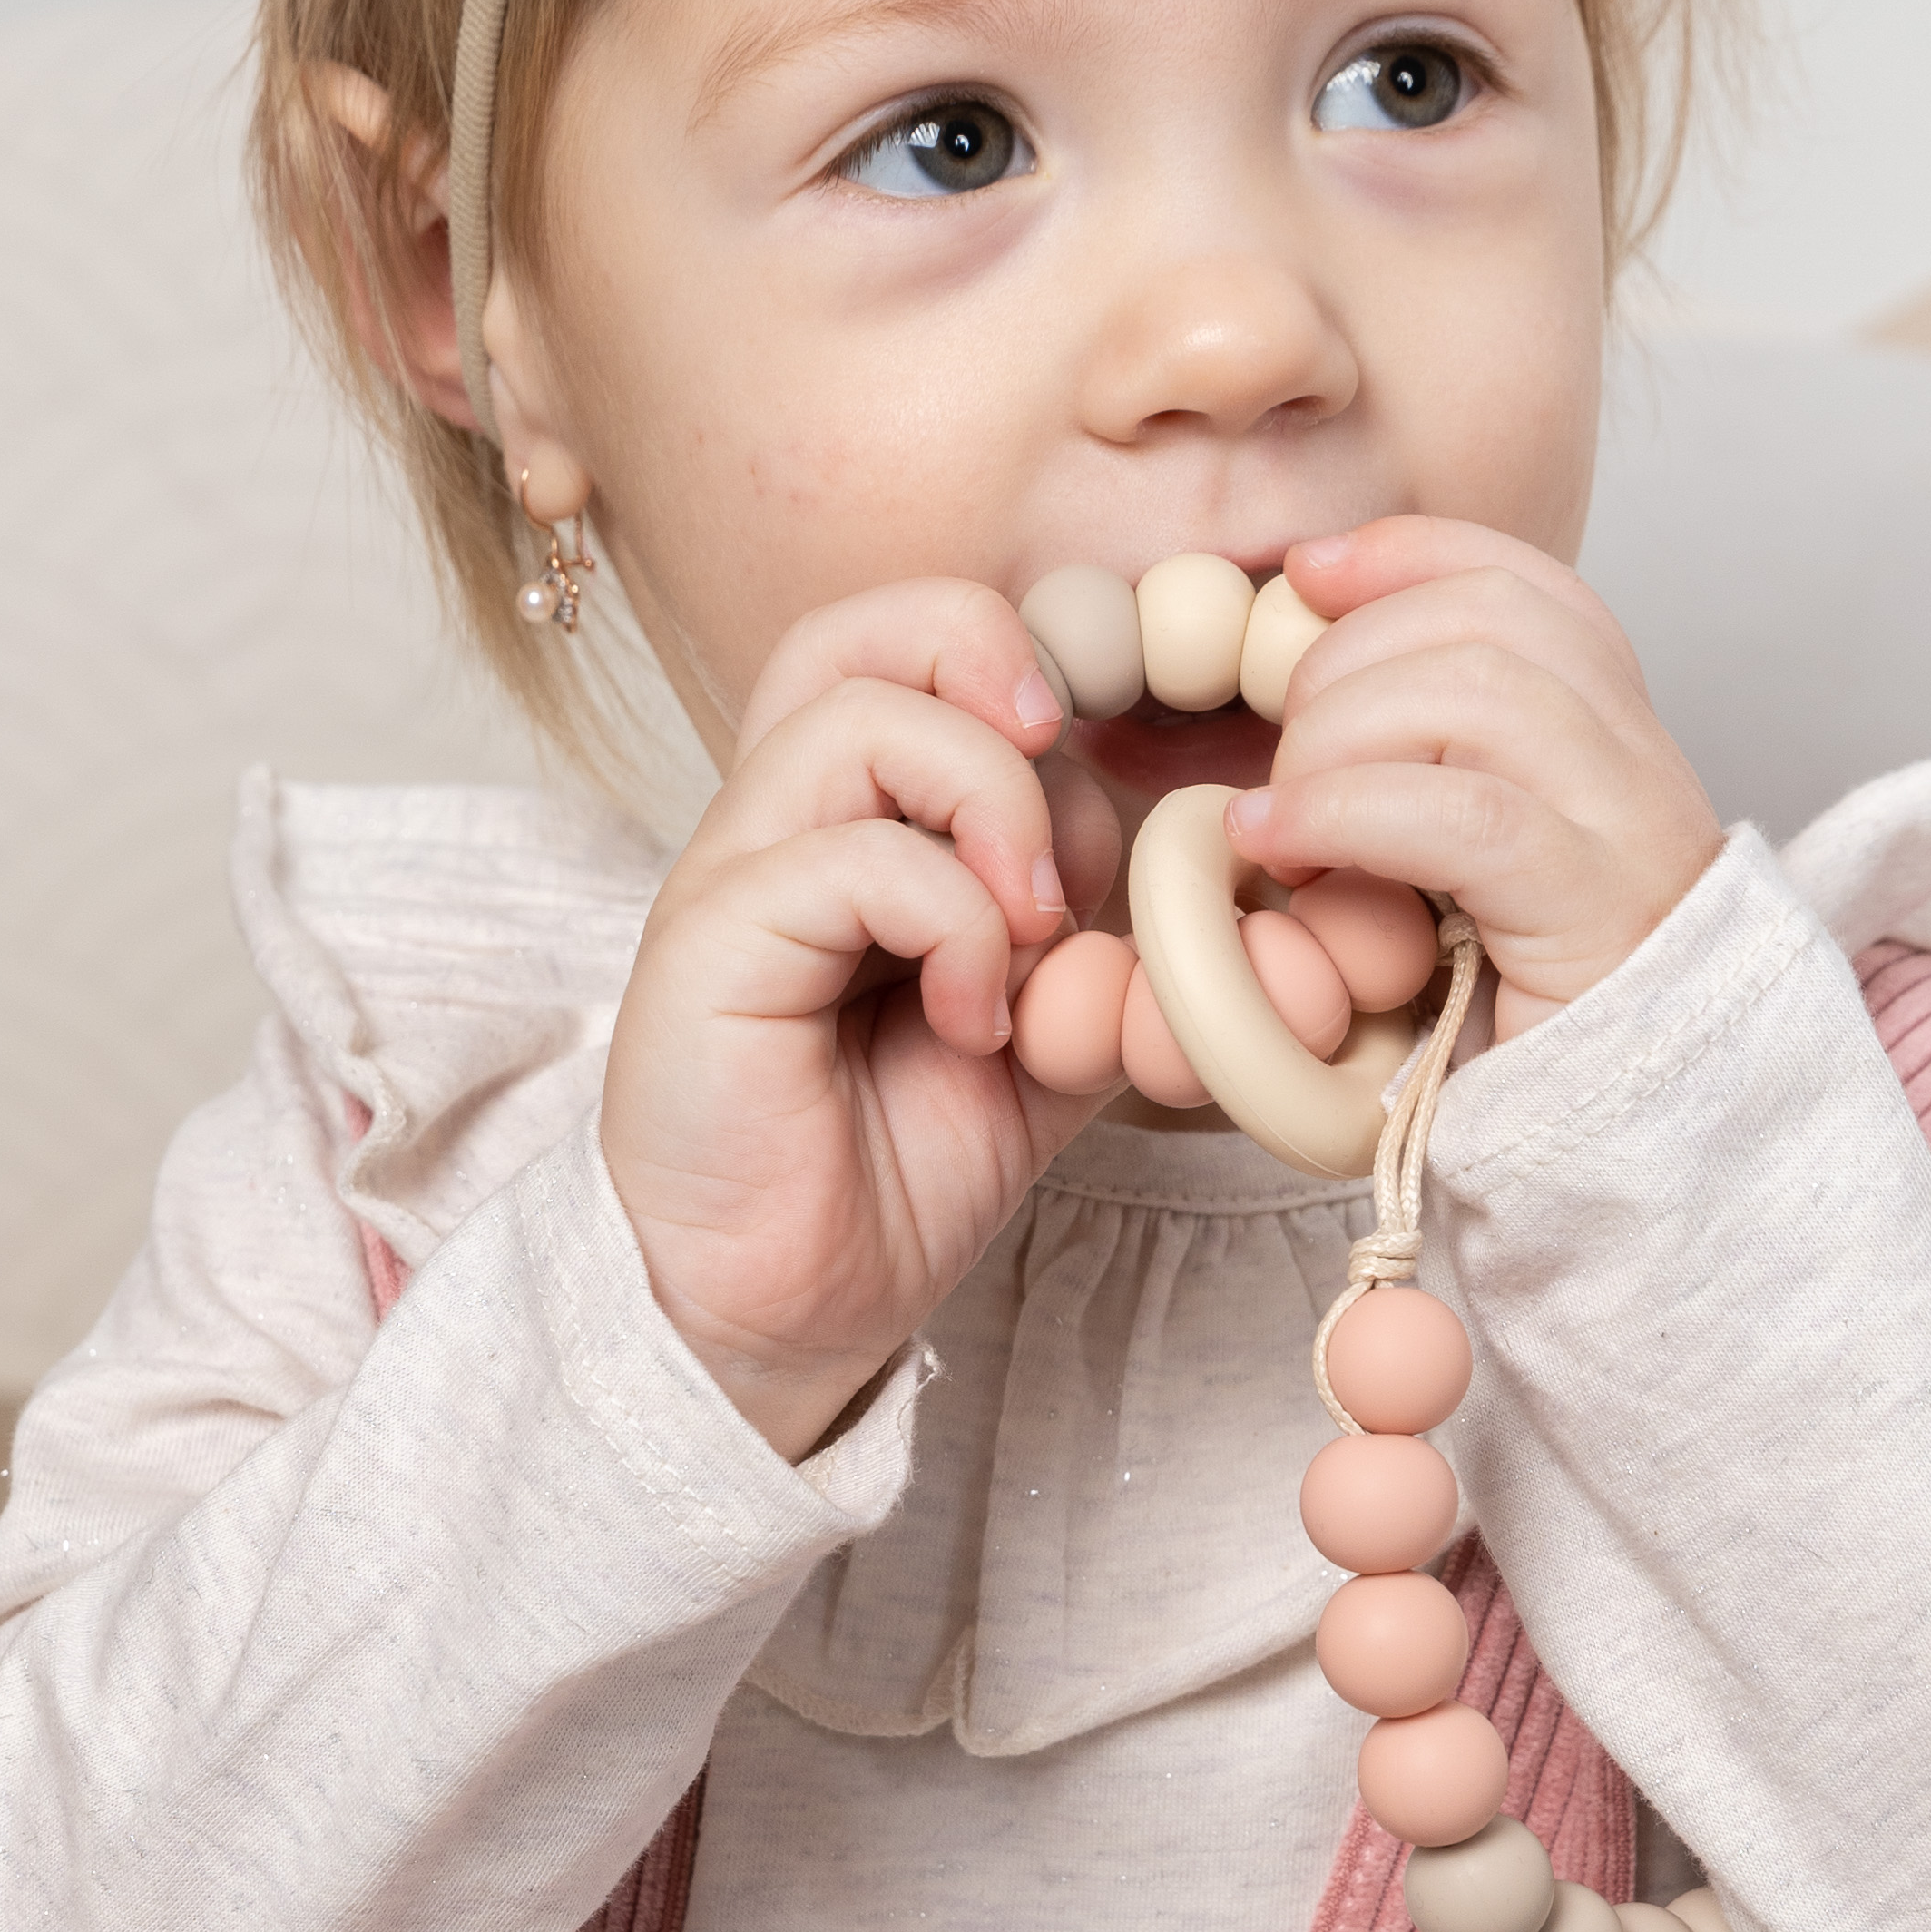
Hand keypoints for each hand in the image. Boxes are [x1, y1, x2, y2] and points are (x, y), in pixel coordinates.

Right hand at [601, 584, 1121, 1460]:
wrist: (797, 1306)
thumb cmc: (896, 1167)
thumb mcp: (1050, 1038)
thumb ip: (1111, 947)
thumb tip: (1222, 890)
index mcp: (849, 817)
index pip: (908, 640)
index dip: (1020, 663)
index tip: (1096, 769)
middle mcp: (778, 820)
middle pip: (863, 625)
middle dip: (996, 670)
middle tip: (1061, 782)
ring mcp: (734, 873)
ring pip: (865, 718)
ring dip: (994, 812)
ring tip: (1030, 934)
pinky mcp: (708, 944)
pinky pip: (855, 858)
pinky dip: (956, 929)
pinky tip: (972, 1021)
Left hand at [1225, 517, 1721, 1039]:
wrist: (1625, 1140)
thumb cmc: (1513, 1012)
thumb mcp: (1459, 865)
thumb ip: (1415, 770)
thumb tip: (1296, 685)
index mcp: (1611, 733)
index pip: (1524, 582)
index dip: (1408, 554)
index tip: (1307, 574)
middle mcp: (1638, 762)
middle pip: (1487, 621)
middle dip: (1348, 662)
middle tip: (1283, 760)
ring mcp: (1629, 831)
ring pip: (1478, 694)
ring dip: (1339, 738)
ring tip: (1281, 820)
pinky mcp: (1597, 910)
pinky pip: (1464, 814)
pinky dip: (1346, 812)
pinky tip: (1281, 845)